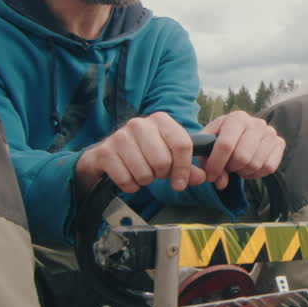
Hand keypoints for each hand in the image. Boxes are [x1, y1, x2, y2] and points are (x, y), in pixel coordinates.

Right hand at [75, 113, 206, 194]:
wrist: (105, 158)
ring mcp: (120, 136)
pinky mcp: (105, 152)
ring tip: (140, 172)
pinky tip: (127, 176)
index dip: (184, 168)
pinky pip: (126, 180)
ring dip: (144, 180)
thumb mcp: (167, 158)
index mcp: (160, 120)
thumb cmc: (142, 155)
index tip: (180, 183)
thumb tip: (202, 177)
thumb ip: (187, 168)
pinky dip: (130, 186)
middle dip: (161, 175)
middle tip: (154, 172)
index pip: (182, 144)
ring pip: (145, 173)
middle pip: (163, 161)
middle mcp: (139, 124)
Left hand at [201, 111, 285, 189]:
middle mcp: (256, 123)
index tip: (210, 175)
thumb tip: (221, 182)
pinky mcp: (280, 143)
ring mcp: (270, 132)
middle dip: (231, 168)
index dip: (216, 164)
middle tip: (228, 166)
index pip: (225, 144)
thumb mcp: (208, 145)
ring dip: (243, 171)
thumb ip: (208, 163)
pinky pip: (268, 167)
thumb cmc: (222, 139)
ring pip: (255, 164)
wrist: (243, 133)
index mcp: (236, 118)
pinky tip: (251, 166)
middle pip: (241, 157)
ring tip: (239, 165)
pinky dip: (257, 173)